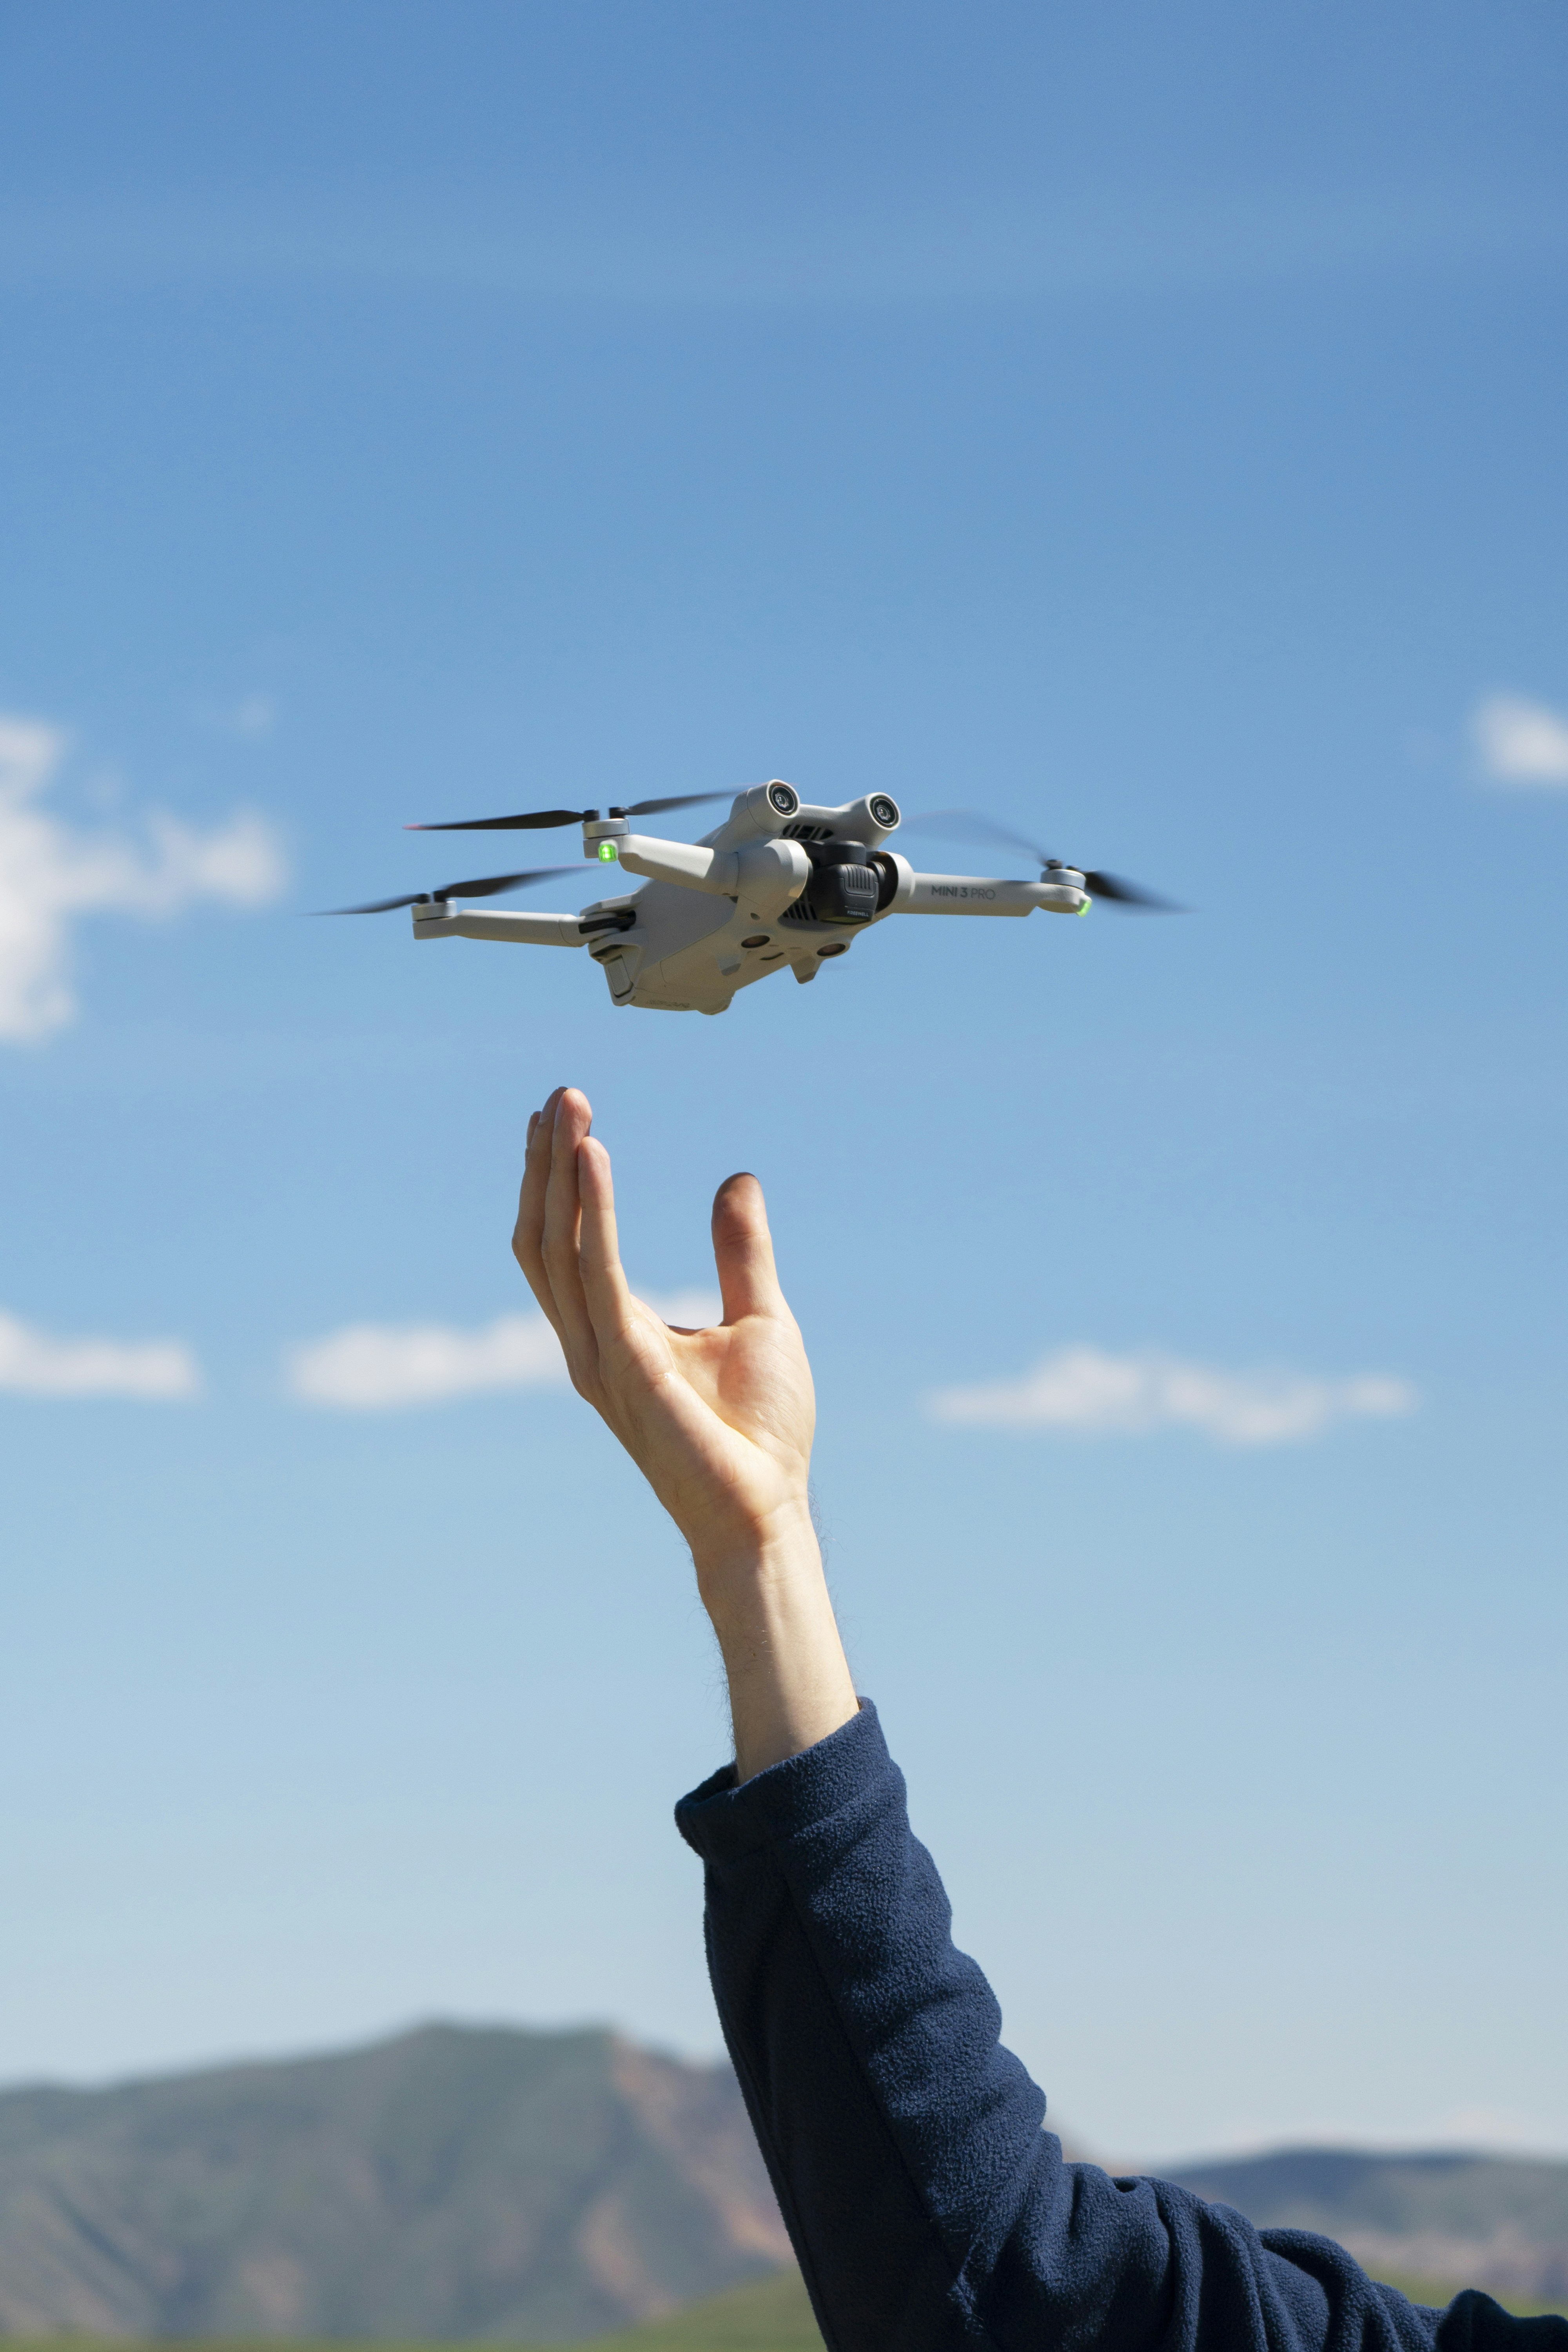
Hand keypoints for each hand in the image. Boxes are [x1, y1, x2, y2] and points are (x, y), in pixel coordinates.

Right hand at [513, 1087, 855, 1777]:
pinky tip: (593, 1158)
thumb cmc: (762, 1435)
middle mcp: (591, 1344)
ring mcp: (602, 1357)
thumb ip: (740, 1252)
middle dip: (545, 1165)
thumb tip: (737, 1180)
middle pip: (547, 1237)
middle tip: (559, 1096)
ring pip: (558, 1248)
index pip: (566, 1244)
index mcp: (614, 1335)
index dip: (557, 1181)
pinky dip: (593, 1211)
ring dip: (559, 1174)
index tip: (564, 1119)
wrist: (768, 1510)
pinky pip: (599, 1272)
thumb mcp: (758, 1318)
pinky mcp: (627, 1363)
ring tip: (568, 1109)